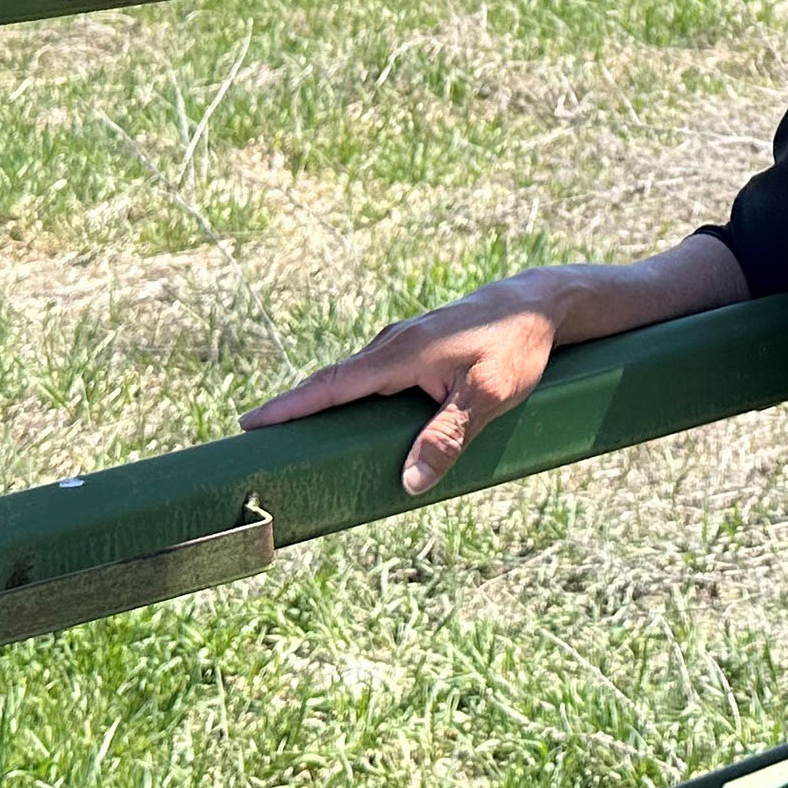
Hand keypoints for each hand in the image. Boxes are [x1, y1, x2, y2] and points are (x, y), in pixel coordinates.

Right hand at [241, 272, 580, 494]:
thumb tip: (409, 482)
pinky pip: (368, 376)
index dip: (289, 408)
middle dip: (292, 410)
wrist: (539, 304)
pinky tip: (345, 417)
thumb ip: (448, 437)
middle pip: (330, 383)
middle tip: (254, 440)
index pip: (331, 387)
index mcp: (399, 356)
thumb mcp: (488, 397)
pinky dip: (346, 395)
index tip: (249, 425)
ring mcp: (401, 344)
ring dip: (318, 403)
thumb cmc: (516, 348)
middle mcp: (391, 345)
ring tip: (289, 436)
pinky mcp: (413, 348)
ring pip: (349, 379)